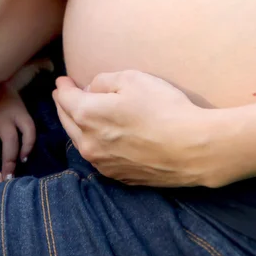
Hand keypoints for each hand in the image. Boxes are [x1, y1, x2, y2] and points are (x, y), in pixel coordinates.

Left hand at [53, 70, 222, 186]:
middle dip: (62, 105)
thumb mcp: (132, 79)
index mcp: (88, 116)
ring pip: (80, 140)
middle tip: (62, 95)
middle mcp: (88, 143)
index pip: (65, 98)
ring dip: (76, 125)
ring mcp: (103, 163)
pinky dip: (93, 142)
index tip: (62, 80)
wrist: (192, 148)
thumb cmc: (163, 108)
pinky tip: (101, 136)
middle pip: (66, 121)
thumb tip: (90, 90)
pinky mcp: (119, 176)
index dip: (62, 87)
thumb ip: (103, 81)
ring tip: (79, 113)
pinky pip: (98, 155)